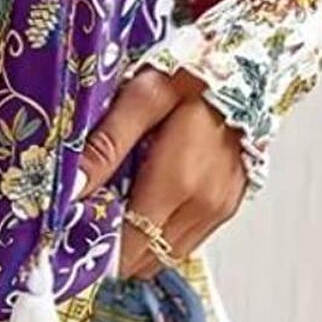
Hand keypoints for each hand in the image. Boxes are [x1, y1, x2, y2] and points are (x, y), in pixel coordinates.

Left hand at [80, 64, 248, 279]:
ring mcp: (220, 210)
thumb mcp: (142, 97)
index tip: (72, 230)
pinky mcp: (229, 207)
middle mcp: (204, 205)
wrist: (250, 64)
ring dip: (138, 242)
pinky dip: (161, 233)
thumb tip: (71, 188)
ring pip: (166, 254)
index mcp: (179, 181)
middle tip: (88, 218)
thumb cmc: (193, 74)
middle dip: (114, 246)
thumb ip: (107, 144)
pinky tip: (147, 204)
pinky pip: (186, 240)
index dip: (97, 245)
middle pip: (146, 257)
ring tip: (115, 211)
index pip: (129, 244)